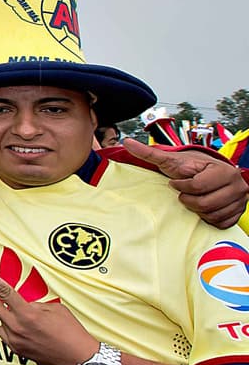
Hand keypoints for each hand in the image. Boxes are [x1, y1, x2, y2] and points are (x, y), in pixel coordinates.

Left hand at [0, 263, 97, 364]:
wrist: (79, 358)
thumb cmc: (71, 331)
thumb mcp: (55, 309)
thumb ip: (34, 304)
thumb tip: (22, 305)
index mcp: (27, 313)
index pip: (3, 290)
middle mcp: (16, 326)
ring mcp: (14, 340)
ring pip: (2, 322)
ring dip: (11, 318)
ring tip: (36, 326)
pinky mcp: (16, 351)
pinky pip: (9, 334)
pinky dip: (16, 330)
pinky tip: (34, 335)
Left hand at [122, 138, 247, 228]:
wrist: (208, 175)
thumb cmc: (188, 168)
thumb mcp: (170, 160)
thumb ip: (150, 153)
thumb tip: (127, 142)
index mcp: (223, 170)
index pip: (196, 187)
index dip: (180, 186)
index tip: (176, 182)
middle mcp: (237, 184)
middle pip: (204, 204)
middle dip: (187, 199)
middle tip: (184, 193)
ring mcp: (240, 199)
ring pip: (212, 215)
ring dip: (197, 210)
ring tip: (194, 198)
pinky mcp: (238, 212)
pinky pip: (220, 223)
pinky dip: (209, 218)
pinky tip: (203, 208)